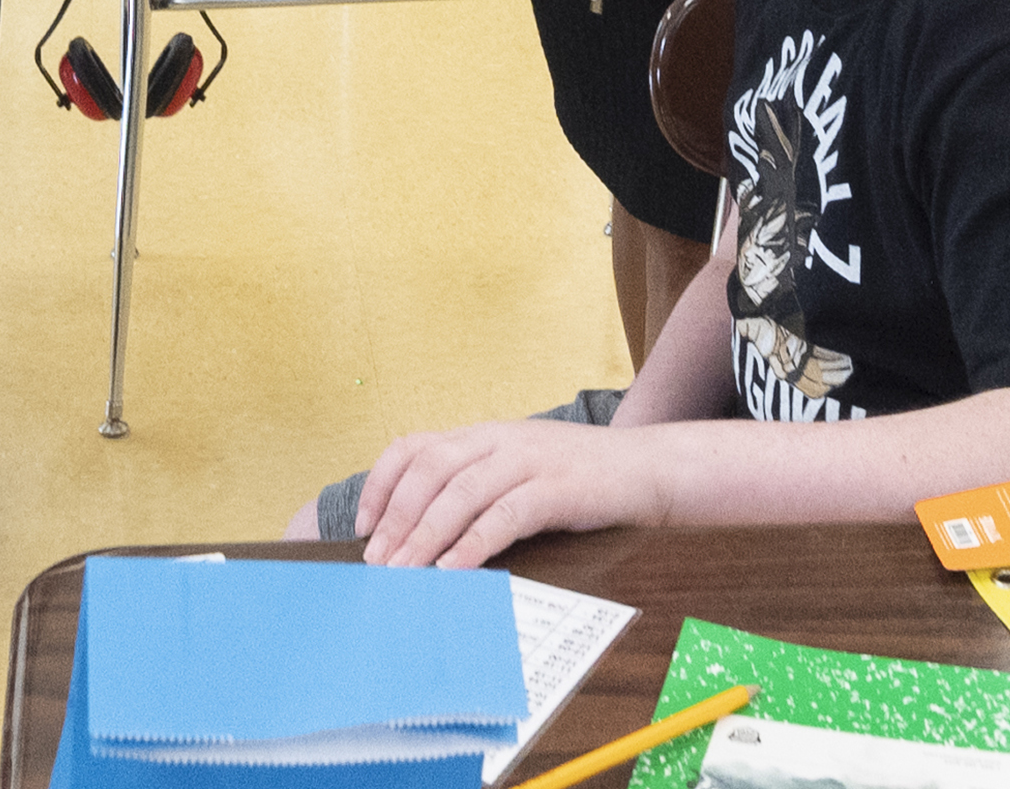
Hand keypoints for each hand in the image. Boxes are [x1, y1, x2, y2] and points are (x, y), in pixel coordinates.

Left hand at [355, 418, 660, 568]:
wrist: (646, 468)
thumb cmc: (578, 478)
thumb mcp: (518, 469)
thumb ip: (476, 486)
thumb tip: (421, 532)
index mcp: (483, 435)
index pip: (414, 447)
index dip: (382, 485)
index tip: (363, 527)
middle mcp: (498, 440)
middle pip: (429, 470)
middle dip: (397, 519)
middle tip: (378, 563)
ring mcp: (528, 460)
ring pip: (460, 493)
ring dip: (426, 537)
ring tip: (406, 574)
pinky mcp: (556, 488)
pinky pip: (504, 515)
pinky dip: (473, 544)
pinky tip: (454, 570)